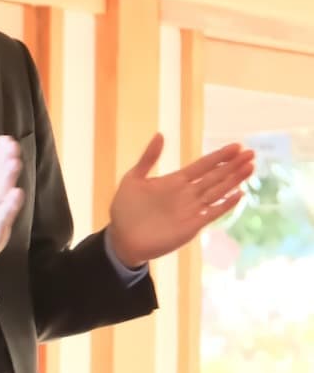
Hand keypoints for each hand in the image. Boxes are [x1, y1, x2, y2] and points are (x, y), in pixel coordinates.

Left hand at [108, 134, 254, 268]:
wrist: (120, 238)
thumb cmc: (125, 210)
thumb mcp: (133, 179)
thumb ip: (148, 158)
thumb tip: (160, 134)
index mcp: (175, 181)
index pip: (203, 165)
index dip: (219, 156)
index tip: (236, 146)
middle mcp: (187, 194)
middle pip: (215, 177)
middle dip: (233, 165)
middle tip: (251, 153)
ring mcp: (191, 210)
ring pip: (217, 192)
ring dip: (233, 181)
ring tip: (250, 168)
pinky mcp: (191, 226)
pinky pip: (212, 214)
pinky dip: (225, 205)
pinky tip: (238, 195)